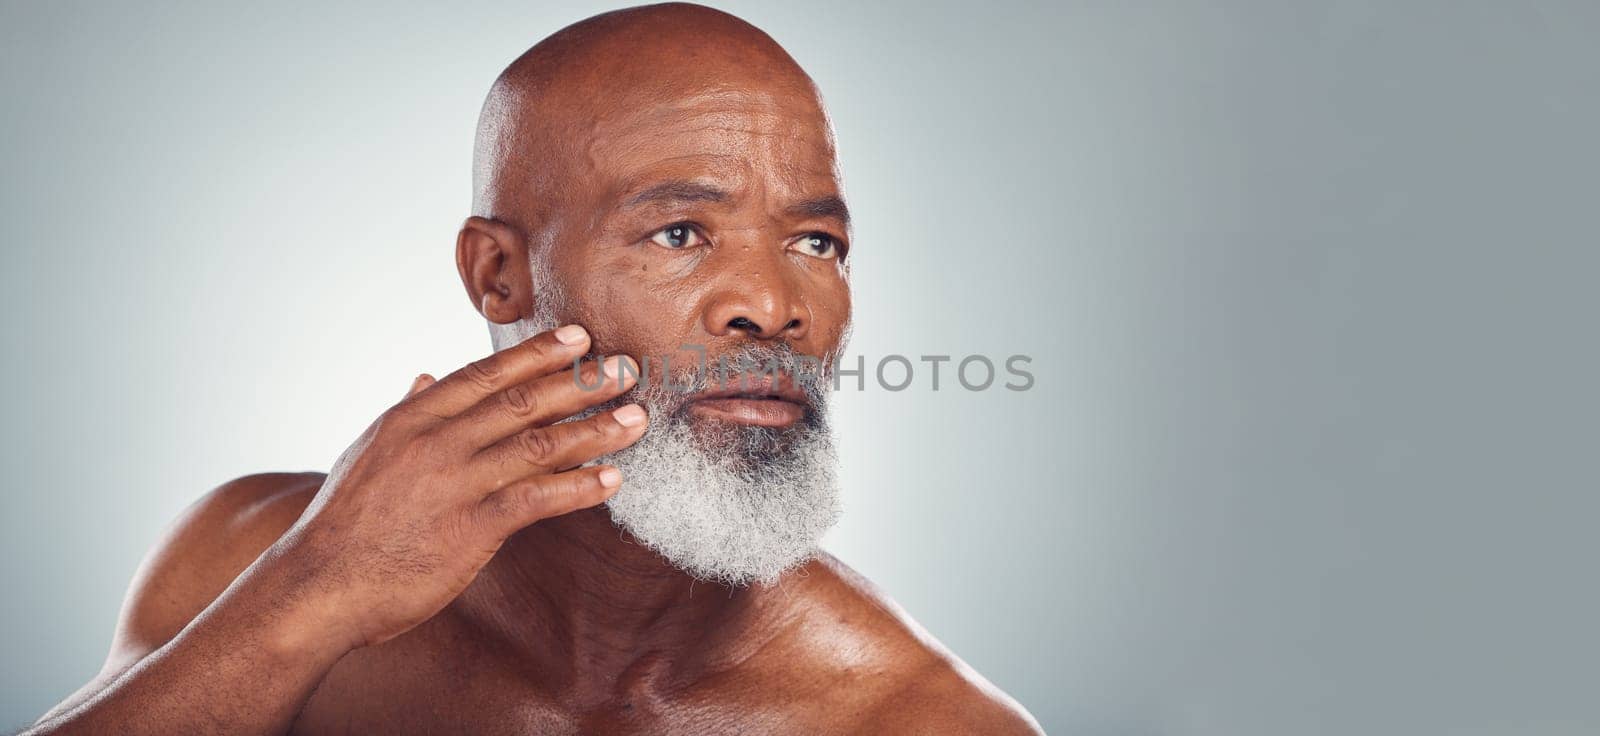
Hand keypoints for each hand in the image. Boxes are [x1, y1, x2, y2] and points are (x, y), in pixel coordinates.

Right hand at [269, 324, 644, 649]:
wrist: (318, 584)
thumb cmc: (343, 522)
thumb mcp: (367, 451)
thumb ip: (406, 412)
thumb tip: (426, 378)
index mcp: (413, 418)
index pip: (486, 374)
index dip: (537, 353)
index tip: (579, 336)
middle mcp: (437, 440)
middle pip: (523, 400)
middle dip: (581, 382)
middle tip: (628, 367)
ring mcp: (455, 482)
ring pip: (540, 444)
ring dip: (596, 429)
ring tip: (637, 419)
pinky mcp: (471, 528)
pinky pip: (537, 500)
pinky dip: (579, 487)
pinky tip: (613, 480)